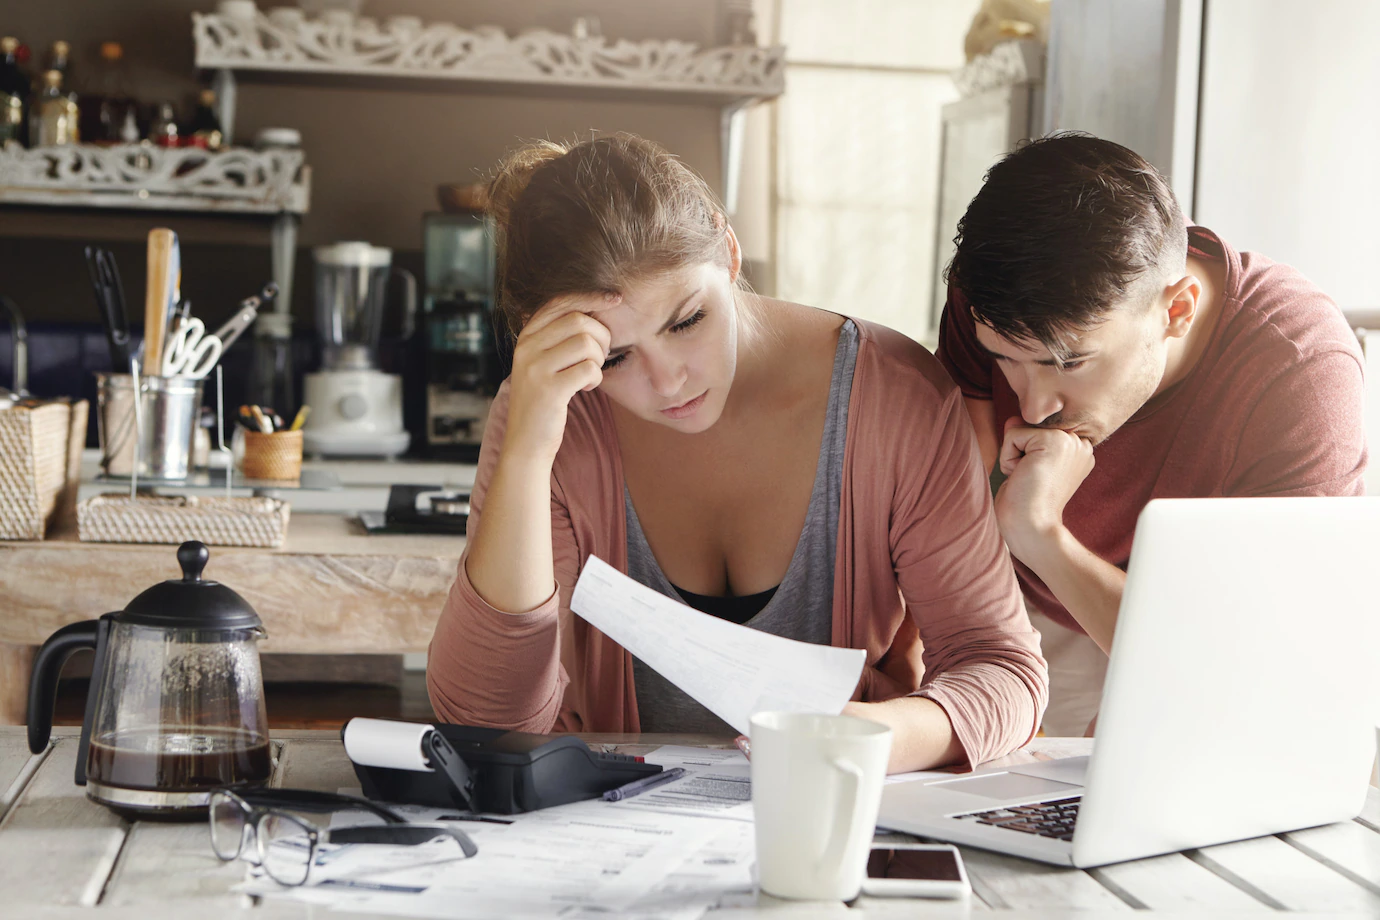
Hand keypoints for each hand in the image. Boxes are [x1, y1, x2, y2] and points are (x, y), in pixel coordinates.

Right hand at [504, 293, 617, 463]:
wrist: (526, 442)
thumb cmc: (543, 400)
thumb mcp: (542, 363)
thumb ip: (558, 336)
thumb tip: (594, 307)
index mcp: (526, 336)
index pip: (561, 302)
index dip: (591, 297)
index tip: (615, 298)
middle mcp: (526, 348)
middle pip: (579, 320)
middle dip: (601, 336)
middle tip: (600, 356)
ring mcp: (535, 368)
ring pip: (586, 344)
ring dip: (598, 360)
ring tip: (589, 374)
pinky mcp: (549, 390)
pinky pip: (589, 369)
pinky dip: (595, 379)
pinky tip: (584, 388)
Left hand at [994, 417, 1094, 564]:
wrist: (1033, 529)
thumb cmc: (1027, 505)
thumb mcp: (1027, 465)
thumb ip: (1024, 438)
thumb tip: (1014, 418)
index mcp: (1078, 450)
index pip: (1037, 430)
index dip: (1026, 454)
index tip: (1037, 480)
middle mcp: (1079, 443)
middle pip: (1029, 426)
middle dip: (1020, 454)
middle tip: (1032, 480)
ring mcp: (1069, 440)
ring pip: (1020, 429)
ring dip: (1013, 456)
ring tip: (1029, 479)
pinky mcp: (1053, 440)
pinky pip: (1012, 434)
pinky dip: (1008, 458)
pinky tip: (1023, 476)